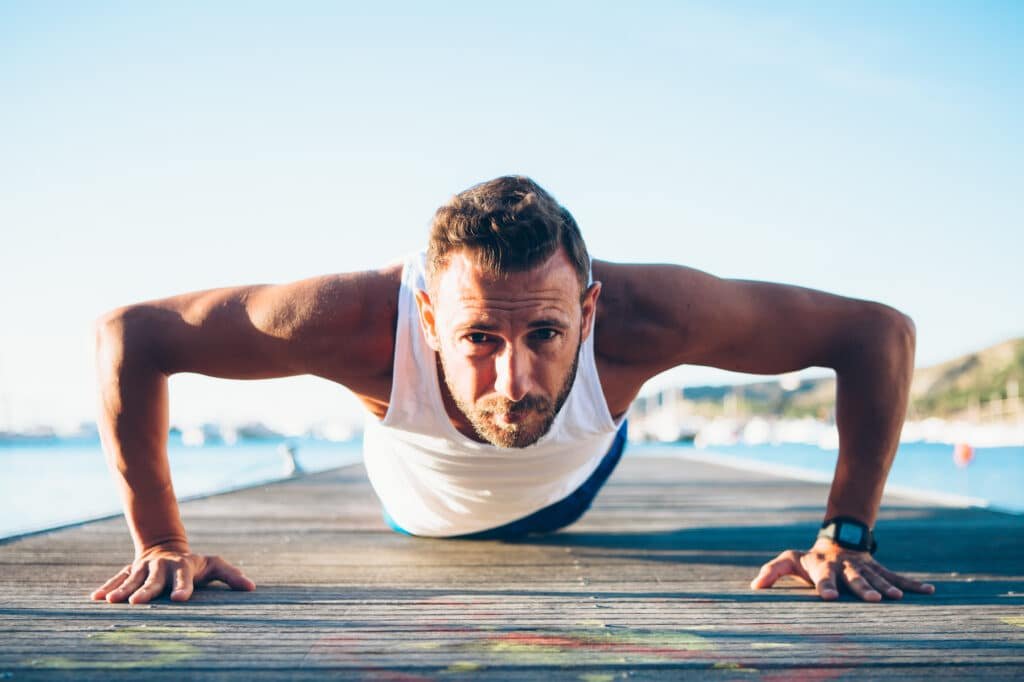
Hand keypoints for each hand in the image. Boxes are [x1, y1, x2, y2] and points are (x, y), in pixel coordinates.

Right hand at [90, 545, 255, 603]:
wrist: (165, 547)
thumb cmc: (195, 564)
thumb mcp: (214, 566)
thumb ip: (231, 576)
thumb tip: (252, 588)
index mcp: (183, 567)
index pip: (184, 578)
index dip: (183, 587)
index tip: (180, 599)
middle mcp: (162, 568)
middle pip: (154, 580)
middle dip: (146, 591)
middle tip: (137, 603)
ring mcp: (144, 569)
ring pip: (132, 579)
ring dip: (122, 590)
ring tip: (111, 602)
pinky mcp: (129, 572)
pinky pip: (117, 579)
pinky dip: (107, 588)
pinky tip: (96, 599)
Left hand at [750, 538, 935, 601]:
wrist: (836, 542)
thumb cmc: (809, 558)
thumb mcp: (789, 560)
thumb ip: (773, 571)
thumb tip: (754, 587)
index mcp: (823, 567)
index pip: (822, 577)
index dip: (825, 587)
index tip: (829, 598)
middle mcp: (845, 568)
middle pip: (855, 579)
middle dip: (863, 589)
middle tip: (874, 600)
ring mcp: (864, 568)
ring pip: (878, 577)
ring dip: (888, 587)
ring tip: (899, 597)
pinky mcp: (878, 570)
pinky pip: (897, 576)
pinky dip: (913, 583)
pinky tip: (930, 590)